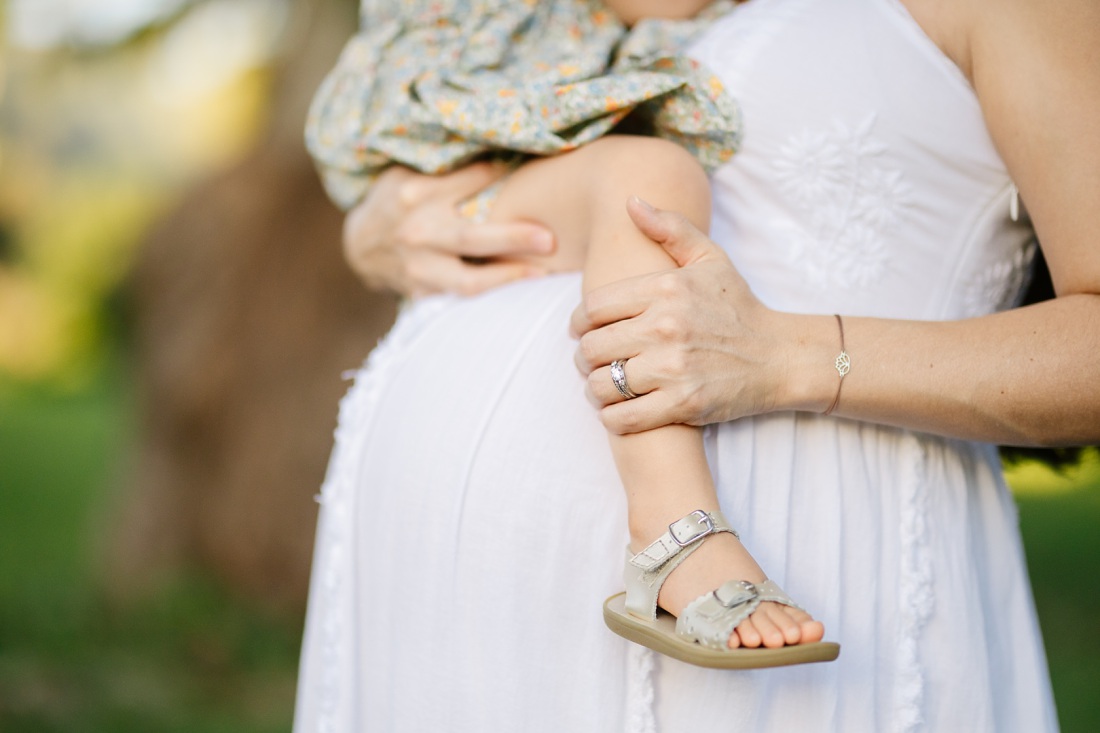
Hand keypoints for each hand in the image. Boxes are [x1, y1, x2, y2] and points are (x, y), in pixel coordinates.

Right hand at [342, 163, 554, 296]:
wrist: (361, 246)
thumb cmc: (397, 201)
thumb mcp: (410, 173)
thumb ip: (448, 169)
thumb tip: (503, 155)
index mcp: (416, 194)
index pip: (469, 181)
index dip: (501, 177)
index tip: (531, 174)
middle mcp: (417, 232)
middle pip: (472, 237)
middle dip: (513, 238)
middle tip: (549, 238)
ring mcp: (420, 267)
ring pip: (469, 280)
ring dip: (507, 276)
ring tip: (542, 272)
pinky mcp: (423, 292)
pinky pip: (462, 295)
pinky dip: (492, 291)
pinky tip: (519, 285)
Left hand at [570, 197, 796, 433]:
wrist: (780, 357)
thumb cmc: (739, 307)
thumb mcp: (710, 258)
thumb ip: (669, 228)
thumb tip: (630, 202)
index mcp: (666, 289)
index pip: (592, 307)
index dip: (577, 323)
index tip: (582, 331)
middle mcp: (666, 327)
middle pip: (592, 347)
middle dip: (583, 357)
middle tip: (591, 361)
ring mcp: (674, 368)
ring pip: (602, 384)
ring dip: (594, 389)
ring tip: (603, 386)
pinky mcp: (683, 404)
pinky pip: (623, 418)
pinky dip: (610, 418)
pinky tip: (616, 410)